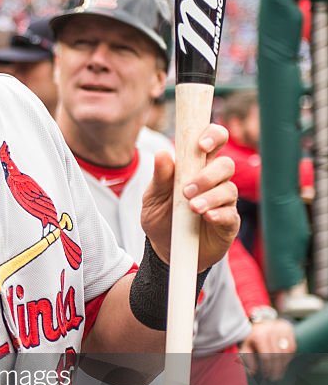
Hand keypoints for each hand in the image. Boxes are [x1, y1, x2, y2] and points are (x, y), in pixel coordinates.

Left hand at [141, 123, 238, 269]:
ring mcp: (223, 202)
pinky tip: (207, 217)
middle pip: (226, 165)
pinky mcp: (228, 224)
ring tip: (192, 207)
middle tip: (187, 190)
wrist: (164, 248)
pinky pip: (231, 215)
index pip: (214, 141)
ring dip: (210, 196)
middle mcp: (214, 181)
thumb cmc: (160, 217)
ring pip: (229, 190)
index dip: (213, 136)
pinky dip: (219, 214)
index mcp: (196, 167)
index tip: (201, 145)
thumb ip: (159, 177)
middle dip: (208, 174)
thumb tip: (163, 154)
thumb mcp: (153, 197)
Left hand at [241, 318, 295, 380]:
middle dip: (276, 369)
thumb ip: (247, 358)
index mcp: (259, 335)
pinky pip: (292, 347)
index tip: (266, 375)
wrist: (261, 320)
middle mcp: (271, 330)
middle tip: (275, 377)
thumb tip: (252, 372)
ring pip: (286, 352)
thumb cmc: (253, 336)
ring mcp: (281, 329)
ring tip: (280, 372)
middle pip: (277, 355)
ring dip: (283, 365)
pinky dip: (289, 357)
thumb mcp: (246, 345)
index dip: (267, 368)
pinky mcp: (289, 329)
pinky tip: (284, 363)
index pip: (266, 356)